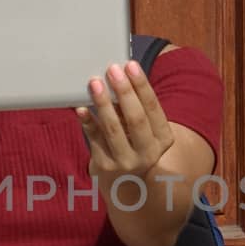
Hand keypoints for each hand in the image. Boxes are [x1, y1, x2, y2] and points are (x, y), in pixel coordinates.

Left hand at [77, 61, 175, 184]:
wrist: (126, 181)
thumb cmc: (135, 142)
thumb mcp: (146, 128)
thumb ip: (137, 106)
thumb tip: (119, 73)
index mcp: (163, 138)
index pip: (153, 108)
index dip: (141, 86)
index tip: (130, 65)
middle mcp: (148, 153)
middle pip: (135, 119)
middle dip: (124, 92)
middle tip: (113, 70)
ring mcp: (125, 162)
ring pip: (113, 129)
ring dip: (103, 103)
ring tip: (95, 83)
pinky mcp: (104, 166)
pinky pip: (94, 139)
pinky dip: (87, 122)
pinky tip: (81, 108)